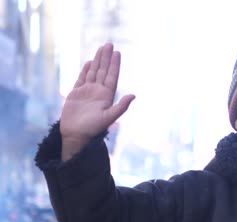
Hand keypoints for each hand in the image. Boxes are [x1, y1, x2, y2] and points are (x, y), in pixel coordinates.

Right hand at [60, 43, 134, 159]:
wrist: (76, 136)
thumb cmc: (93, 129)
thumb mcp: (109, 117)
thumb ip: (121, 106)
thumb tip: (134, 95)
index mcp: (107, 96)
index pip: (111, 76)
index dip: (114, 64)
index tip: (117, 52)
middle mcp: (98, 92)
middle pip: (103, 71)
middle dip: (106, 58)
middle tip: (109, 44)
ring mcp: (87, 92)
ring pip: (93, 72)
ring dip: (98, 60)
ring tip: (101, 48)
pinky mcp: (76, 94)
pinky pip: (82, 78)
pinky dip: (86, 70)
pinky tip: (90, 62)